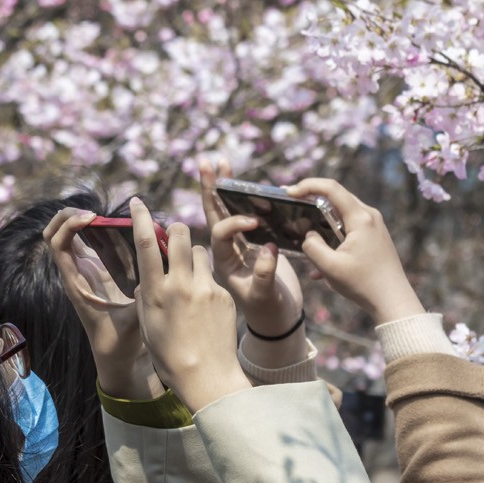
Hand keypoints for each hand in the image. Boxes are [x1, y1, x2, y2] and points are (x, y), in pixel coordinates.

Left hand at [43, 207, 161, 398]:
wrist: (117, 356)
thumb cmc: (121, 342)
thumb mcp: (132, 322)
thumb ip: (142, 301)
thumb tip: (157, 278)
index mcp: (75, 283)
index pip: (57, 243)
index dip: (70, 225)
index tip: (94, 218)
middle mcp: (76, 273)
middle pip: (55, 233)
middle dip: (70, 215)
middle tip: (97, 213)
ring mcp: (86, 270)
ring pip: (71, 235)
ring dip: (86, 220)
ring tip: (112, 216)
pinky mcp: (99, 271)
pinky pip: (92, 242)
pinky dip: (101, 230)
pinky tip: (122, 227)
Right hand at [125, 198, 250, 411]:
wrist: (207, 376)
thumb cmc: (170, 355)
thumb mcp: (147, 324)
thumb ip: (146, 295)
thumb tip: (149, 276)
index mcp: (155, 292)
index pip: (144, 244)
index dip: (140, 218)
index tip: (137, 202)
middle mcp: (180, 284)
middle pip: (179, 234)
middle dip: (175, 228)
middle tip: (172, 235)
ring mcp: (205, 288)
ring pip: (200, 250)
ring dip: (193, 254)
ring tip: (190, 274)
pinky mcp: (224, 294)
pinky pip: (214, 275)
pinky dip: (207, 280)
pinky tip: (205, 303)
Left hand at [199, 157, 304, 336]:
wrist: (277, 320)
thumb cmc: (268, 311)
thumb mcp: (265, 296)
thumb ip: (265, 274)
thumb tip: (269, 249)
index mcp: (223, 262)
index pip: (220, 233)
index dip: (234, 223)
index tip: (254, 222)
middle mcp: (227, 250)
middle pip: (215, 214)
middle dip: (212, 189)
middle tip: (206, 163)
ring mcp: (241, 245)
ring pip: (228, 211)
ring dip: (226, 188)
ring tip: (221, 162)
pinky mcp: (256, 243)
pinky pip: (247, 216)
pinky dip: (247, 199)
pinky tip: (246, 182)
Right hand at [285, 178, 425, 324]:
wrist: (393, 301)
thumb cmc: (363, 284)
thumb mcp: (330, 267)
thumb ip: (312, 246)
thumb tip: (309, 236)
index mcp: (361, 218)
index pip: (331, 188)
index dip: (307, 185)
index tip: (289, 192)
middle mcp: (370, 216)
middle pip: (337, 197)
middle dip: (312, 199)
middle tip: (291, 204)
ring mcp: (374, 226)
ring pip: (342, 214)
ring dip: (322, 222)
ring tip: (303, 233)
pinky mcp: (374, 238)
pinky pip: (349, 229)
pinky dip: (333, 238)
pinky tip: (320, 265)